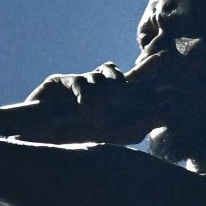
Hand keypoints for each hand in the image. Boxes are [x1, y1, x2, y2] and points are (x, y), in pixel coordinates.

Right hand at [0, 53, 173, 143]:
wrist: (41, 147)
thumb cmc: (77, 144)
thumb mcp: (113, 138)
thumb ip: (138, 127)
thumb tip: (163, 116)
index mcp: (108, 98)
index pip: (131, 79)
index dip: (146, 69)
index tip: (162, 59)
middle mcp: (93, 87)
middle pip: (112, 71)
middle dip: (119, 83)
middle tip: (121, 99)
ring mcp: (76, 82)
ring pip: (97, 77)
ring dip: (100, 99)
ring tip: (98, 120)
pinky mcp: (59, 81)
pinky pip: (78, 82)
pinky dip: (86, 97)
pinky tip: (86, 112)